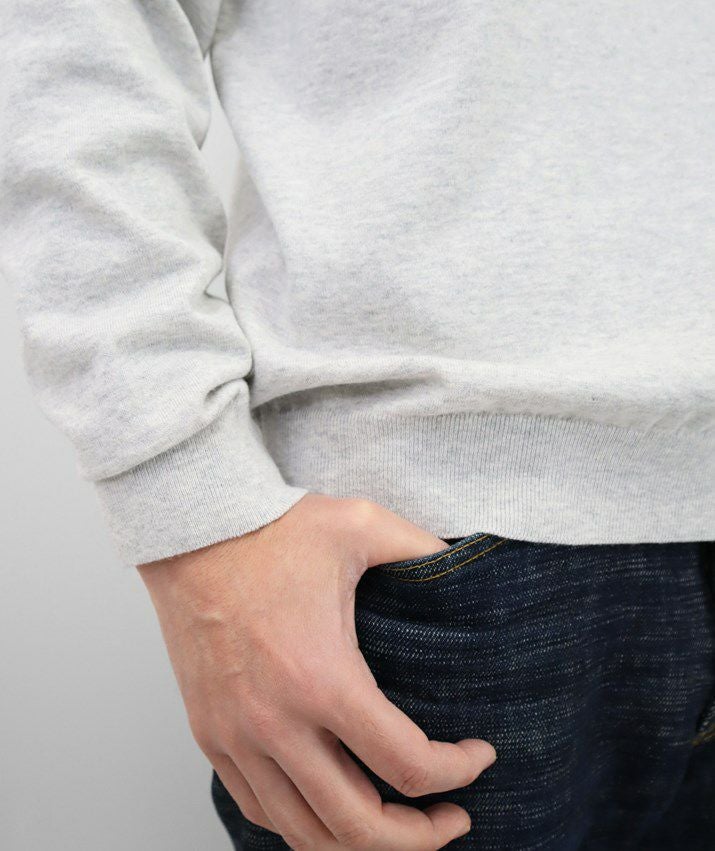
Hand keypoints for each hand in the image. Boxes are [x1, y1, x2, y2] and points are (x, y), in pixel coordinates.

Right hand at [138, 493, 495, 849]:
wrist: (191, 532)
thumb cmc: (271, 530)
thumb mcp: (361, 525)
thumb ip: (423, 547)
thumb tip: (468, 565)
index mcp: (322, 677)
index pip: (407, 765)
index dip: (458, 772)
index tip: (479, 755)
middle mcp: (275, 722)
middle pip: (358, 827)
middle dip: (420, 837)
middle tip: (451, 817)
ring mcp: (236, 736)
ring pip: (304, 832)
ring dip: (361, 843)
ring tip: (398, 824)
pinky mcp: (211, 735)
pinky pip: (259, 807)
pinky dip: (303, 825)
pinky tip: (331, 807)